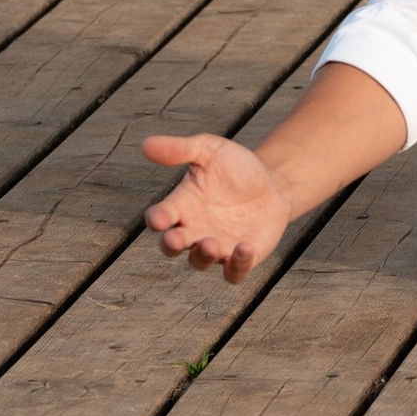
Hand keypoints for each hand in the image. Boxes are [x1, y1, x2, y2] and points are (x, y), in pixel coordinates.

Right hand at [143, 133, 291, 286]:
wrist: (271, 182)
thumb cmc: (233, 166)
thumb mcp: (208, 150)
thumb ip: (180, 149)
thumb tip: (145, 144)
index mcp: (181, 206)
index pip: (160, 217)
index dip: (157, 219)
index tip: (159, 218)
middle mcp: (193, 230)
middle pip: (172, 246)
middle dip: (171, 244)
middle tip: (174, 239)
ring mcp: (216, 246)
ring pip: (200, 261)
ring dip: (203, 255)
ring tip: (210, 243)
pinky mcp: (241, 257)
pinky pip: (234, 272)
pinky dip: (237, 265)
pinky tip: (244, 248)